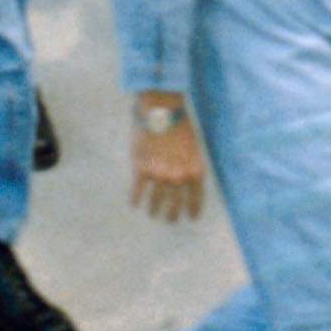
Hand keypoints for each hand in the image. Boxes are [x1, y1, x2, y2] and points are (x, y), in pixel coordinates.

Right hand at [130, 96, 203, 221]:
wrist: (161, 110)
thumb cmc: (180, 125)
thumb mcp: (194, 148)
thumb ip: (190, 167)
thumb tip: (185, 184)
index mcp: (195, 171)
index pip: (195, 199)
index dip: (193, 211)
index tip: (190, 218)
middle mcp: (178, 177)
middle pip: (175, 205)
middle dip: (172, 215)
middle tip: (169, 220)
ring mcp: (159, 175)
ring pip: (156, 202)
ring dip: (154, 210)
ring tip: (153, 214)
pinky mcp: (141, 170)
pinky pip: (137, 192)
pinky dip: (135, 199)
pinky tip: (134, 203)